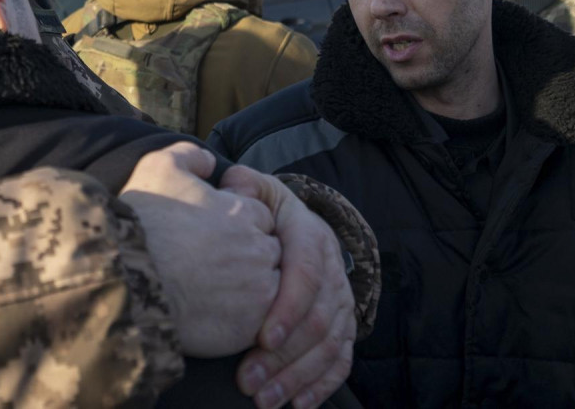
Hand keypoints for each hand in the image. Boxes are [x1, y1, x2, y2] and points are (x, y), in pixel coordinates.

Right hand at [118, 142, 279, 356]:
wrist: (124, 279)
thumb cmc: (142, 223)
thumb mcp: (159, 168)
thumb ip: (190, 156)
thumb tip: (209, 161)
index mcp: (245, 213)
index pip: (259, 218)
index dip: (234, 225)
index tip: (210, 235)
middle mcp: (259, 251)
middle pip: (267, 253)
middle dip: (247, 256)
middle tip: (210, 264)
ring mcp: (256, 293)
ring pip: (265, 290)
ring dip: (246, 289)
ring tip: (209, 290)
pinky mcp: (246, 329)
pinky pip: (254, 323)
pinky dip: (237, 319)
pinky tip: (207, 312)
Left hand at [220, 167, 355, 408]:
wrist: (289, 220)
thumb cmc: (259, 208)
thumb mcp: (253, 188)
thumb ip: (241, 187)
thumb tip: (231, 189)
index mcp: (310, 234)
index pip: (307, 273)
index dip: (287, 308)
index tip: (259, 338)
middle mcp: (333, 268)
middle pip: (317, 319)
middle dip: (284, 356)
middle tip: (248, 382)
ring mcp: (341, 298)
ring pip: (329, 344)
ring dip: (297, 376)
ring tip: (263, 399)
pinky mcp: (343, 322)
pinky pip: (342, 358)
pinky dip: (322, 384)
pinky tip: (299, 404)